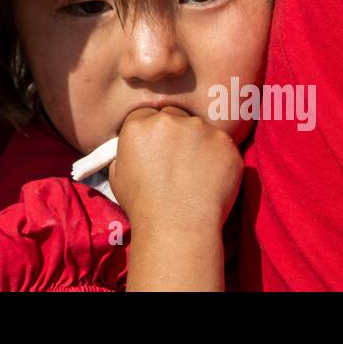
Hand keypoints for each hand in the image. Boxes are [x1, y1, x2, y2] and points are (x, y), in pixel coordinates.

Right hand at [108, 106, 241, 232]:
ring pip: (200, 129)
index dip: (152, 133)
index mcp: (138, 125)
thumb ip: (127, 152)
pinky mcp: (225, 142)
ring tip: (196, 175)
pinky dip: (219, 159)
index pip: (145, 116)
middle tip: (178, 161)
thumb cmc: (143, 206)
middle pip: (174, 116)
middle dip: (175, 134)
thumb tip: (136, 148)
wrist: (177, 227)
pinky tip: (211, 180)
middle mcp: (168, 120)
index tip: (157, 148)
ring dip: (198, 144)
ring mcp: (200, 129)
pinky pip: (222, 145)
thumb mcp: (117, 175)